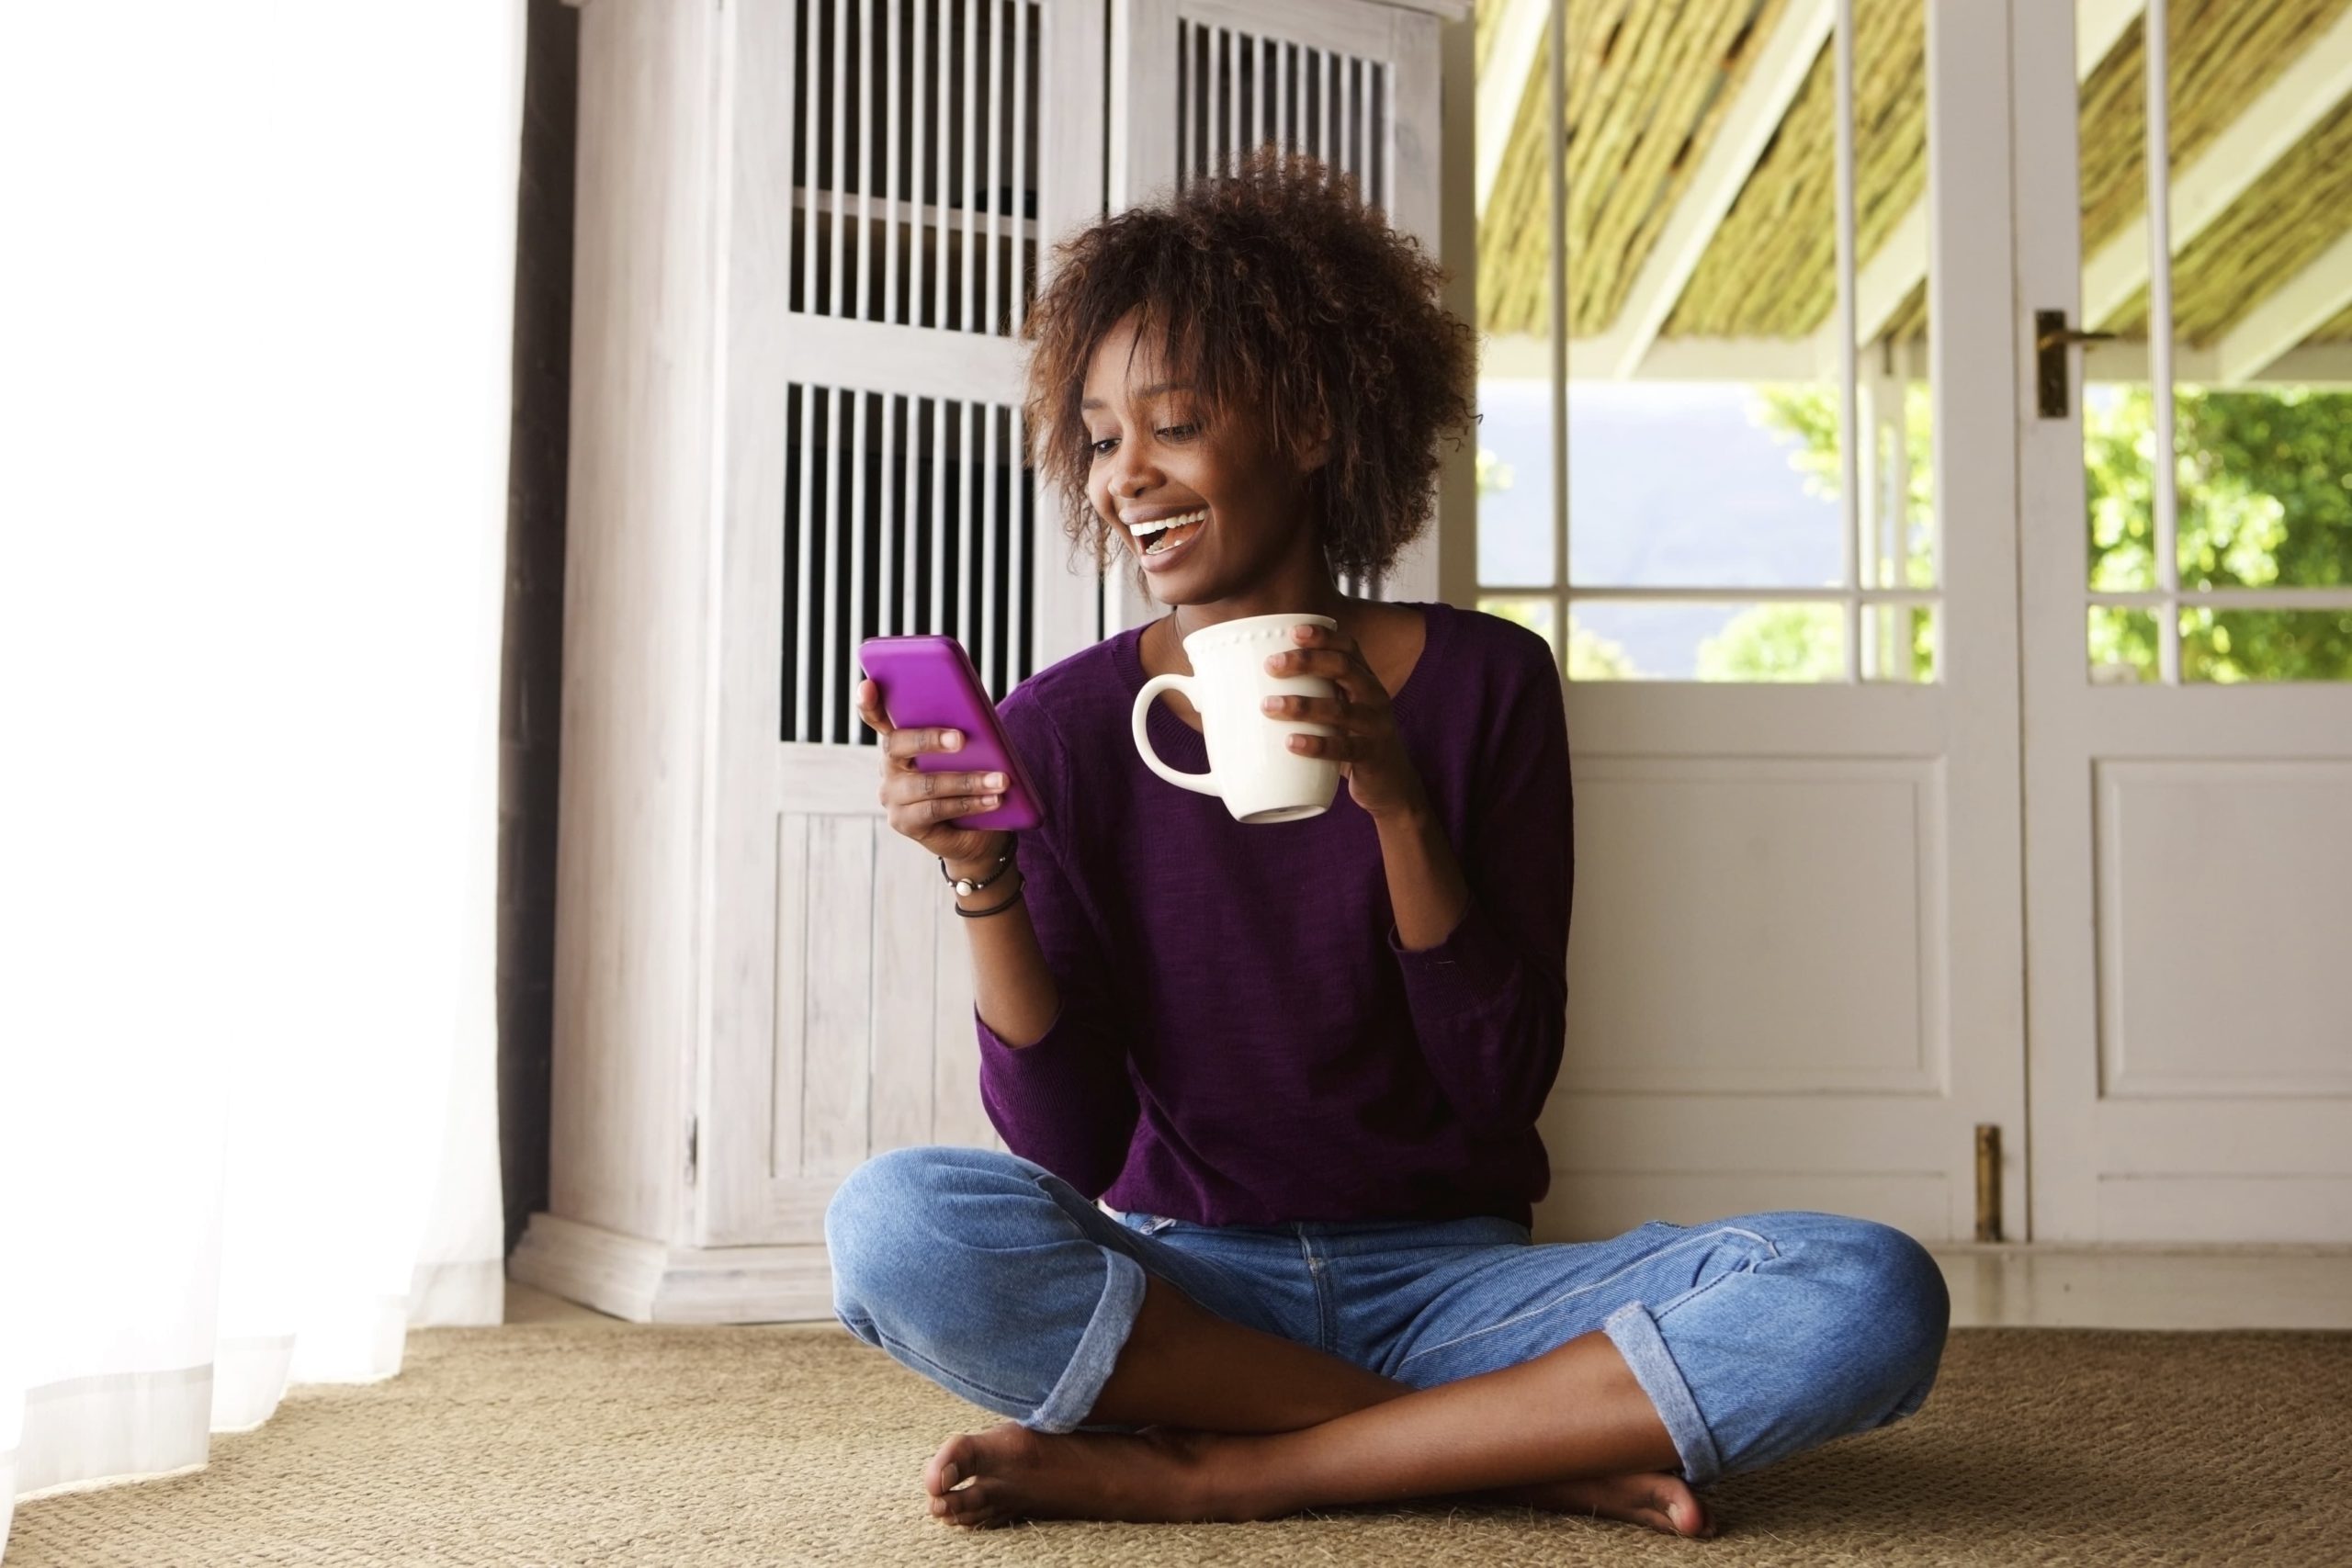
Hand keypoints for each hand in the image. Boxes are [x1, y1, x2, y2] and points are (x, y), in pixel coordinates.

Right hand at [856, 679, 1013, 868]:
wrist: (975, 830)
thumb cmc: (970, 777)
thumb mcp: (967, 752)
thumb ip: (961, 733)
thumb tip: (978, 720)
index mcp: (900, 741)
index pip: (877, 716)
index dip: (869, 702)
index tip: (868, 685)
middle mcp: (889, 766)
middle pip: (898, 744)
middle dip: (929, 739)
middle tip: (962, 738)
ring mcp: (892, 796)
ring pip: (926, 783)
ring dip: (968, 781)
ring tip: (1000, 779)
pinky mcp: (904, 822)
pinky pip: (936, 810)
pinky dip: (969, 804)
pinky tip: (993, 800)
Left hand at [1261, 623, 1429, 820]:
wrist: (1392, 784)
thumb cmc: (1351, 741)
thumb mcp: (1338, 711)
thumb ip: (1308, 696)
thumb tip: (1235, 693)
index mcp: (1364, 681)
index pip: (1348, 647)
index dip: (1323, 636)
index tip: (1292, 631)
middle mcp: (1374, 697)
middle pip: (1343, 668)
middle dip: (1306, 661)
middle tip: (1271, 666)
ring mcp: (1375, 726)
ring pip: (1340, 709)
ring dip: (1302, 705)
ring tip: (1268, 706)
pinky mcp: (1371, 756)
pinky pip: (1345, 748)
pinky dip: (1317, 744)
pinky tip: (1291, 743)